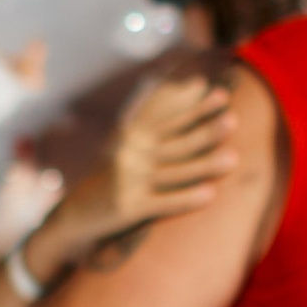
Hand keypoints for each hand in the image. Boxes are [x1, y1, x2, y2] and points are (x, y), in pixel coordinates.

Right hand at [72, 67, 239, 254]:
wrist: (73, 215)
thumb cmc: (109, 178)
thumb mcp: (123, 145)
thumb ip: (150, 123)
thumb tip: (180, 92)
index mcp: (131, 136)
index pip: (170, 119)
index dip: (196, 107)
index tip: (221, 95)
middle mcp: (130, 154)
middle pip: (176, 142)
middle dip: (206, 131)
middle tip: (233, 120)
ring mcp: (129, 180)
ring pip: (176, 171)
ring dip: (206, 165)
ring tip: (234, 159)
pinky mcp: (128, 207)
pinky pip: (164, 202)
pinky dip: (187, 199)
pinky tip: (210, 195)